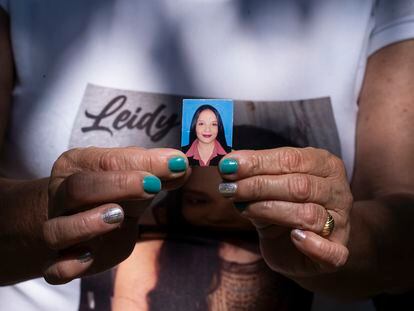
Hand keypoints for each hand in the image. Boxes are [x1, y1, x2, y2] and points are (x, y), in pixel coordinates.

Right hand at [43, 147, 188, 283]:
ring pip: (59, 229)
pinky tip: (89, 256)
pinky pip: (57, 268)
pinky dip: (71, 265)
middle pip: (78, 188)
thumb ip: (156, 170)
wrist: (81, 223)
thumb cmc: (111, 193)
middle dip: (117, 185)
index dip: (140, 163)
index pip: (105, 160)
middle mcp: (60, 197)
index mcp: (76, 167)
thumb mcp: (132, 177)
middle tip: (153, 185)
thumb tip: (181, 164)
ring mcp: (57, 230)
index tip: (174, 163)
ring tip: (118, 216)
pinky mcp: (62, 262)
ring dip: (88, 223)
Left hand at [217, 147, 351, 277]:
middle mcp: (337, 190)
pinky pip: (330, 251)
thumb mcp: (267, 186)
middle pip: (299, 186)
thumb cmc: (281, 207)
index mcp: (324, 164)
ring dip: (270, 210)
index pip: (291, 159)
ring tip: (242, 208)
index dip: (258, 162)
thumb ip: (253, 174)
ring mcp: (341, 222)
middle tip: (229, 189)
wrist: (296, 246)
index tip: (228, 166)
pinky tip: (295, 237)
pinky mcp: (337, 251)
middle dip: (258, 186)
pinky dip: (312, 244)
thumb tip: (228, 164)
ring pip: (308, 214)